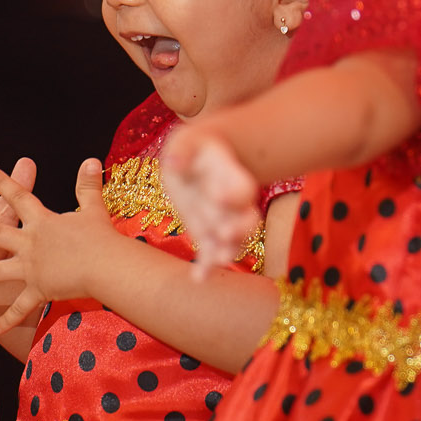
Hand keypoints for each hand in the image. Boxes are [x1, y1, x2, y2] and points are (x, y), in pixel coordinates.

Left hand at [0, 160, 119, 335]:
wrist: (107, 267)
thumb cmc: (102, 238)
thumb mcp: (94, 209)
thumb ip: (88, 186)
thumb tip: (92, 160)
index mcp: (42, 221)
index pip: (19, 197)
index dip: (3, 183)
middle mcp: (29, 243)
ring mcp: (30, 268)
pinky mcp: (38, 290)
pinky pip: (19, 308)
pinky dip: (8, 320)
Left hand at [160, 124, 258, 272]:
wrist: (196, 164)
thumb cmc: (193, 149)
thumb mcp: (188, 142)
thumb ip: (183, 151)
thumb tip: (174, 163)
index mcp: (231, 176)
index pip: (242, 187)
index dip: (234, 193)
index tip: (220, 197)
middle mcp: (233, 203)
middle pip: (246, 218)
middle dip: (238, 228)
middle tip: (226, 234)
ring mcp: (223, 221)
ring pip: (232, 239)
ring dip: (227, 250)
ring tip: (219, 260)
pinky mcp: (209, 236)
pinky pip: (211, 252)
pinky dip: (206, 266)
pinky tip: (198, 279)